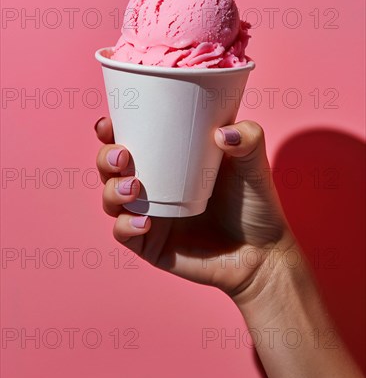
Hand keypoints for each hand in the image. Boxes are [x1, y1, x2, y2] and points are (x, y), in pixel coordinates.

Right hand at [95, 117, 294, 299]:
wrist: (263, 253)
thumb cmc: (256, 204)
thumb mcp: (254, 163)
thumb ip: (248, 137)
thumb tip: (221, 133)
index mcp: (169, 161)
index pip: (131, 140)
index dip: (111, 131)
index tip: (109, 124)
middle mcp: (153, 187)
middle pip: (111, 168)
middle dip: (106, 158)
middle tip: (123, 156)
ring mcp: (149, 216)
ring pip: (111, 199)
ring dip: (111, 190)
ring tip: (133, 188)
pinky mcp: (151, 245)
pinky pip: (124, 234)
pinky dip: (126, 226)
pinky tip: (145, 222)